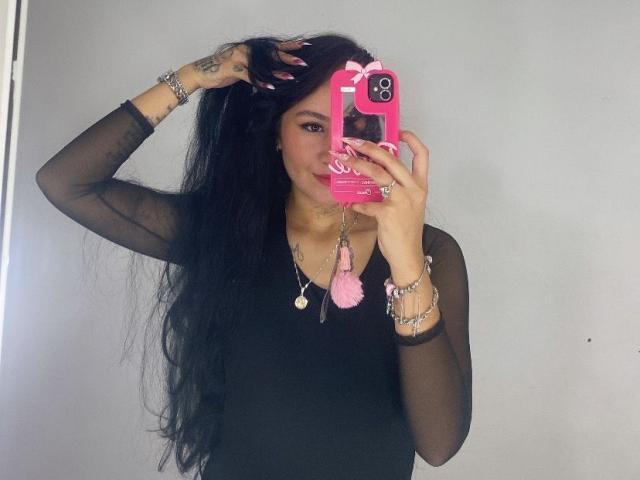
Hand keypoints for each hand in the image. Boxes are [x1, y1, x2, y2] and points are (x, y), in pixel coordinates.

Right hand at [189, 39, 307, 89]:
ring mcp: (238, 58)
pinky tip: (271, 87)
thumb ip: (257, 69)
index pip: (273, 46)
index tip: (305, 46)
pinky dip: (260, 82)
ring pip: (261, 65)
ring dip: (277, 72)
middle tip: (303, 63)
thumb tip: (274, 75)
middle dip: (288, 58)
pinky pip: (248, 76)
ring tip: (291, 77)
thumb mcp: (243, 69)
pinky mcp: (231, 68)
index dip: (289, 45)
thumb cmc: (223, 72)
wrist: (200, 73)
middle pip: (270, 53)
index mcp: (250, 49)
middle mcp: (246, 50)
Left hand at [330, 131, 429, 268]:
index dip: (412, 140)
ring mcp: (401, 201)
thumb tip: (376, 175)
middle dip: (370, 147)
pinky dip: (357, 203)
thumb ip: (397, 189)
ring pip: (377, 174)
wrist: (408, 255)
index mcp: (420, 186)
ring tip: (343, 159)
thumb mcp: (408, 206)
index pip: (422, 155)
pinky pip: (367, 203)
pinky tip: (350, 204)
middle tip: (354, 141)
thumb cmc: (406, 231)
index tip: (399, 130)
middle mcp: (413, 190)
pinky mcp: (387, 213)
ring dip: (357, 164)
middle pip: (391, 159)